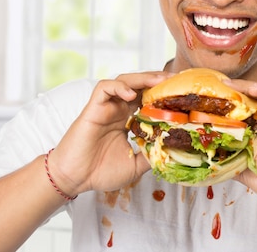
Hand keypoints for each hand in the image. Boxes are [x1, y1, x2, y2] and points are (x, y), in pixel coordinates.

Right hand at [45, 71, 172, 196]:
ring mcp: (106, 107)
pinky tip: (131, 93)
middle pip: (140, 85)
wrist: (74, 179)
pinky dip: (118, 87)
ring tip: (159, 81)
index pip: (148, 98)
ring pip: (124, 81)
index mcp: (128, 119)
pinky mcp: (93, 108)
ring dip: (142, 78)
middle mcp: (118, 109)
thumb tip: (173, 151)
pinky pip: (104, 88)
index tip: (182, 93)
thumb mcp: (135, 165)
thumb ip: (151, 154)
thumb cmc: (100, 172)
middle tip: (176, 80)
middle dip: (158, 80)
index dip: (164, 93)